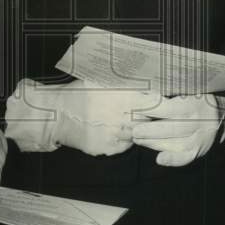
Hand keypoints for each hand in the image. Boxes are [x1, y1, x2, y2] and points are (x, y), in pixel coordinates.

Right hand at [4, 78, 158, 156]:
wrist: (56, 114)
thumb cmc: (79, 93)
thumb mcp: (100, 79)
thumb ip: (124, 80)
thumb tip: (147, 76)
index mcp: (119, 96)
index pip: (152, 101)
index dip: (161, 102)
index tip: (168, 102)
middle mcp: (118, 116)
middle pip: (148, 120)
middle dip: (154, 118)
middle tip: (160, 116)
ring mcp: (113, 134)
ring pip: (138, 134)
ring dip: (140, 129)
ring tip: (134, 122)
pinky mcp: (106, 149)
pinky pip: (125, 145)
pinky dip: (126, 139)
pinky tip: (118, 130)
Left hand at [131, 93, 224, 166]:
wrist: (223, 115)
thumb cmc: (198, 98)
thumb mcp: (188, 88)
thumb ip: (170, 90)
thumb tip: (146, 92)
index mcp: (195, 103)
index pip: (167, 107)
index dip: (148, 108)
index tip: (133, 106)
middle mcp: (199, 122)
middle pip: (168, 128)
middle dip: (146, 129)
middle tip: (131, 128)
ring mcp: (200, 138)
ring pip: (173, 143)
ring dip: (151, 142)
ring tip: (136, 137)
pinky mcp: (199, 151)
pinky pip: (185, 158)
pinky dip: (172, 159)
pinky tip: (160, 159)